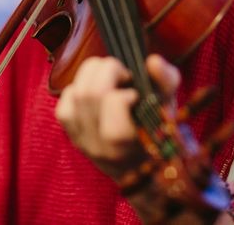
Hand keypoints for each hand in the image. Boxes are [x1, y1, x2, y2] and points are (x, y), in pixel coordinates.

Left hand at [54, 54, 180, 179]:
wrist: (143, 173)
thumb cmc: (160, 135)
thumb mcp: (170, 107)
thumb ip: (166, 82)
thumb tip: (152, 61)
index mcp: (130, 141)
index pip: (114, 103)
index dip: (125, 90)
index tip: (137, 93)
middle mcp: (101, 146)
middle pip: (90, 93)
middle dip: (107, 70)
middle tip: (123, 75)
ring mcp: (83, 142)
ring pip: (75, 94)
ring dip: (92, 75)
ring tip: (110, 80)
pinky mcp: (72, 137)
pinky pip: (63, 105)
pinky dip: (77, 90)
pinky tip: (95, 94)